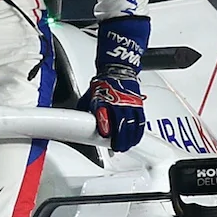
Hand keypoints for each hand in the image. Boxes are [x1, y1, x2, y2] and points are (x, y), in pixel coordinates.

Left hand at [89, 15, 148, 152]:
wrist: (117, 68)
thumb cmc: (103, 83)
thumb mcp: (90, 96)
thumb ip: (86, 110)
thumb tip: (76, 120)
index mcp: (104, 101)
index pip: (105, 117)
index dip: (105, 128)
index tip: (105, 136)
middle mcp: (118, 103)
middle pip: (122, 126)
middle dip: (120, 140)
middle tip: (117, 148)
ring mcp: (130, 104)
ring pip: (133, 125)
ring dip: (130, 138)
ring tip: (127, 146)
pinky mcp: (138, 104)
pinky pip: (141, 121)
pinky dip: (139, 131)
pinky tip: (136, 137)